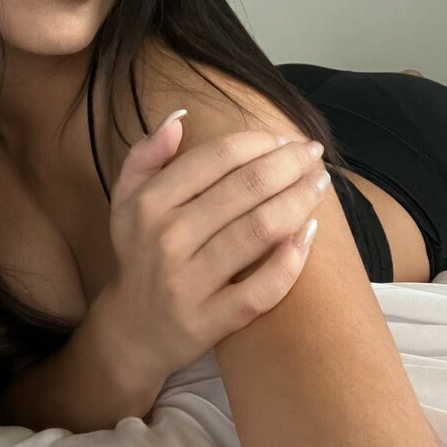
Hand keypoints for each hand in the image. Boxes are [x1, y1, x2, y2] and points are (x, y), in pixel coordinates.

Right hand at [100, 113, 328, 385]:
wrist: (132, 329)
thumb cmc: (140, 251)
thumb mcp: (126, 199)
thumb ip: (146, 154)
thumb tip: (179, 117)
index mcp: (150, 203)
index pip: (216, 157)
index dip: (257, 142)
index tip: (283, 138)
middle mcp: (168, 239)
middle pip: (247, 188)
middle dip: (290, 164)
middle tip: (313, 155)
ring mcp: (190, 282)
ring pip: (261, 230)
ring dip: (300, 200)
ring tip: (320, 184)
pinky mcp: (212, 321)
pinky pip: (264, 287)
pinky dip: (293, 258)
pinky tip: (310, 233)